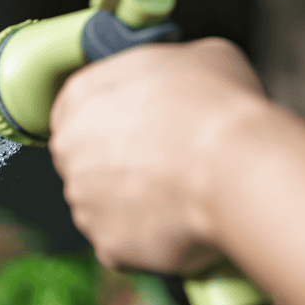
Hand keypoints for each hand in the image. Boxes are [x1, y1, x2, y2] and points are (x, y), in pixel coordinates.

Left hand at [48, 36, 266, 274]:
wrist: (235, 169)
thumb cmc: (219, 107)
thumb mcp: (202, 56)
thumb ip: (172, 69)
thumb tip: (186, 79)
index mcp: (81, 95)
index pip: (78, 110)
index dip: (115, 120)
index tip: (142, 128)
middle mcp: (69, 151)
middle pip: (87, 162)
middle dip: (120, 166)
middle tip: (167, 164)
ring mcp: (85, 203)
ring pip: (104, 207)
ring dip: (134, 205)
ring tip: (181, 196)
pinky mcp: (109, 247)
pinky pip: (125, 247)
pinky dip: (148, 241)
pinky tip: (180, 224)